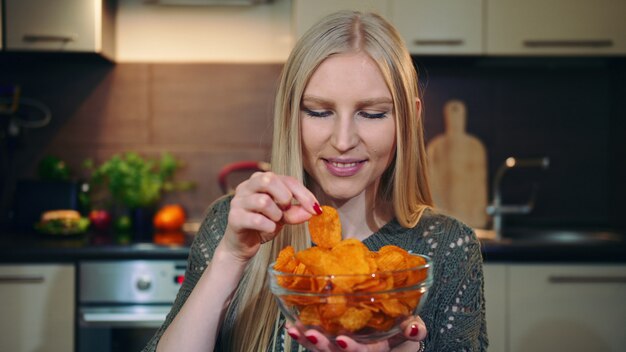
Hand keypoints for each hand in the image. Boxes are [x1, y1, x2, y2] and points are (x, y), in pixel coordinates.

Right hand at [222, 171, 319, 260]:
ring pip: (263, 201)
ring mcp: (238, 201)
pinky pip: (256, 220)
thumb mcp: (283, 217)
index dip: (303, 193)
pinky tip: (268, 228)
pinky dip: (268, 226)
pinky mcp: (234, 218)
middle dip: (284, 196)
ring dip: (276, 214)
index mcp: (260, 180)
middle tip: (287, 209)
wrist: (242, 245)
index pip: (285, 179)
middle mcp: (246, 187)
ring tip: (275, 220)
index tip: (315, 208)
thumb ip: (296, 211)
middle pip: (268, 179)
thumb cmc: (262, 225)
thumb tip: (314, 210)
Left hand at [285, 316, 426, 351]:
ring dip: (306, 341)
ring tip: (295, 330)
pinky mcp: (329, 342)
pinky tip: (292, 327)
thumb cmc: (401, 331)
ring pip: (321, 350)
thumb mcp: (412, 332)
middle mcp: (355, 351)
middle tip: (311, 334)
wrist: (393, 333)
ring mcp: (341, 348)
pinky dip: (301, 335)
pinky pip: (313, 343)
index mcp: (375, 350)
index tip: (343, 340)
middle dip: (322, 346)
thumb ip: (414, 330)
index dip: (353, 349)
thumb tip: (413, 327)